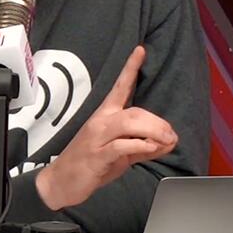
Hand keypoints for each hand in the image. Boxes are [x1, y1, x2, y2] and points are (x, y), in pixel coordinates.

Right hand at [36, 45, 177, 210]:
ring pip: (129, 123)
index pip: (120, 88)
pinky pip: (122, 145)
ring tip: (165, 142)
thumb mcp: (120, 154)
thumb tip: (168, 141)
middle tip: (171, 137)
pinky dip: (141, 145)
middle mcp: (100, 122)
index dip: (131, 68)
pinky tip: (149, 149)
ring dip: (154, 131)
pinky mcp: (97, 156)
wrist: (61, 182)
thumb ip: (141, 145)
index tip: (140, 50)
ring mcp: (97, 138)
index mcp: (104, 116)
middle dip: (158, 122)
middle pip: (134, 111)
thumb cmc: (90, 165)